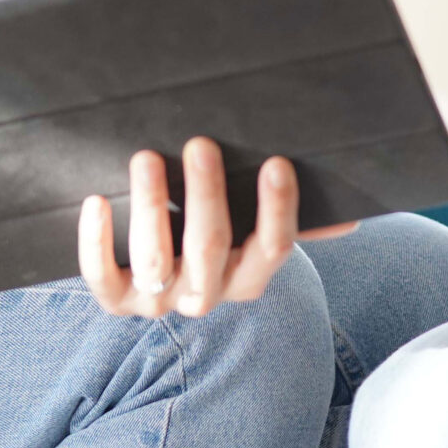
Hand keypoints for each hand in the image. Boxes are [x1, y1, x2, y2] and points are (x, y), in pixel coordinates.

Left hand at [77, 137, 357, 317]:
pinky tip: (96, 200)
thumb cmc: (222, 234)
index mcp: (250, 276)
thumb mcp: (257, 228)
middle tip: (199, 144)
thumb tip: (351, 216)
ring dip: (152, 208)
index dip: (277, 209)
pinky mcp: (116, 299)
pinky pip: (103, 279)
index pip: (274, 248)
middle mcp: (207, 295)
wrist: (162, 281)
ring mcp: (159, 302)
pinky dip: (96, 243)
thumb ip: (300, 219)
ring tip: (146, 159)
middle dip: (206, 195)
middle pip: (212, 248)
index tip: (276, 163)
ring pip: (156, 263)